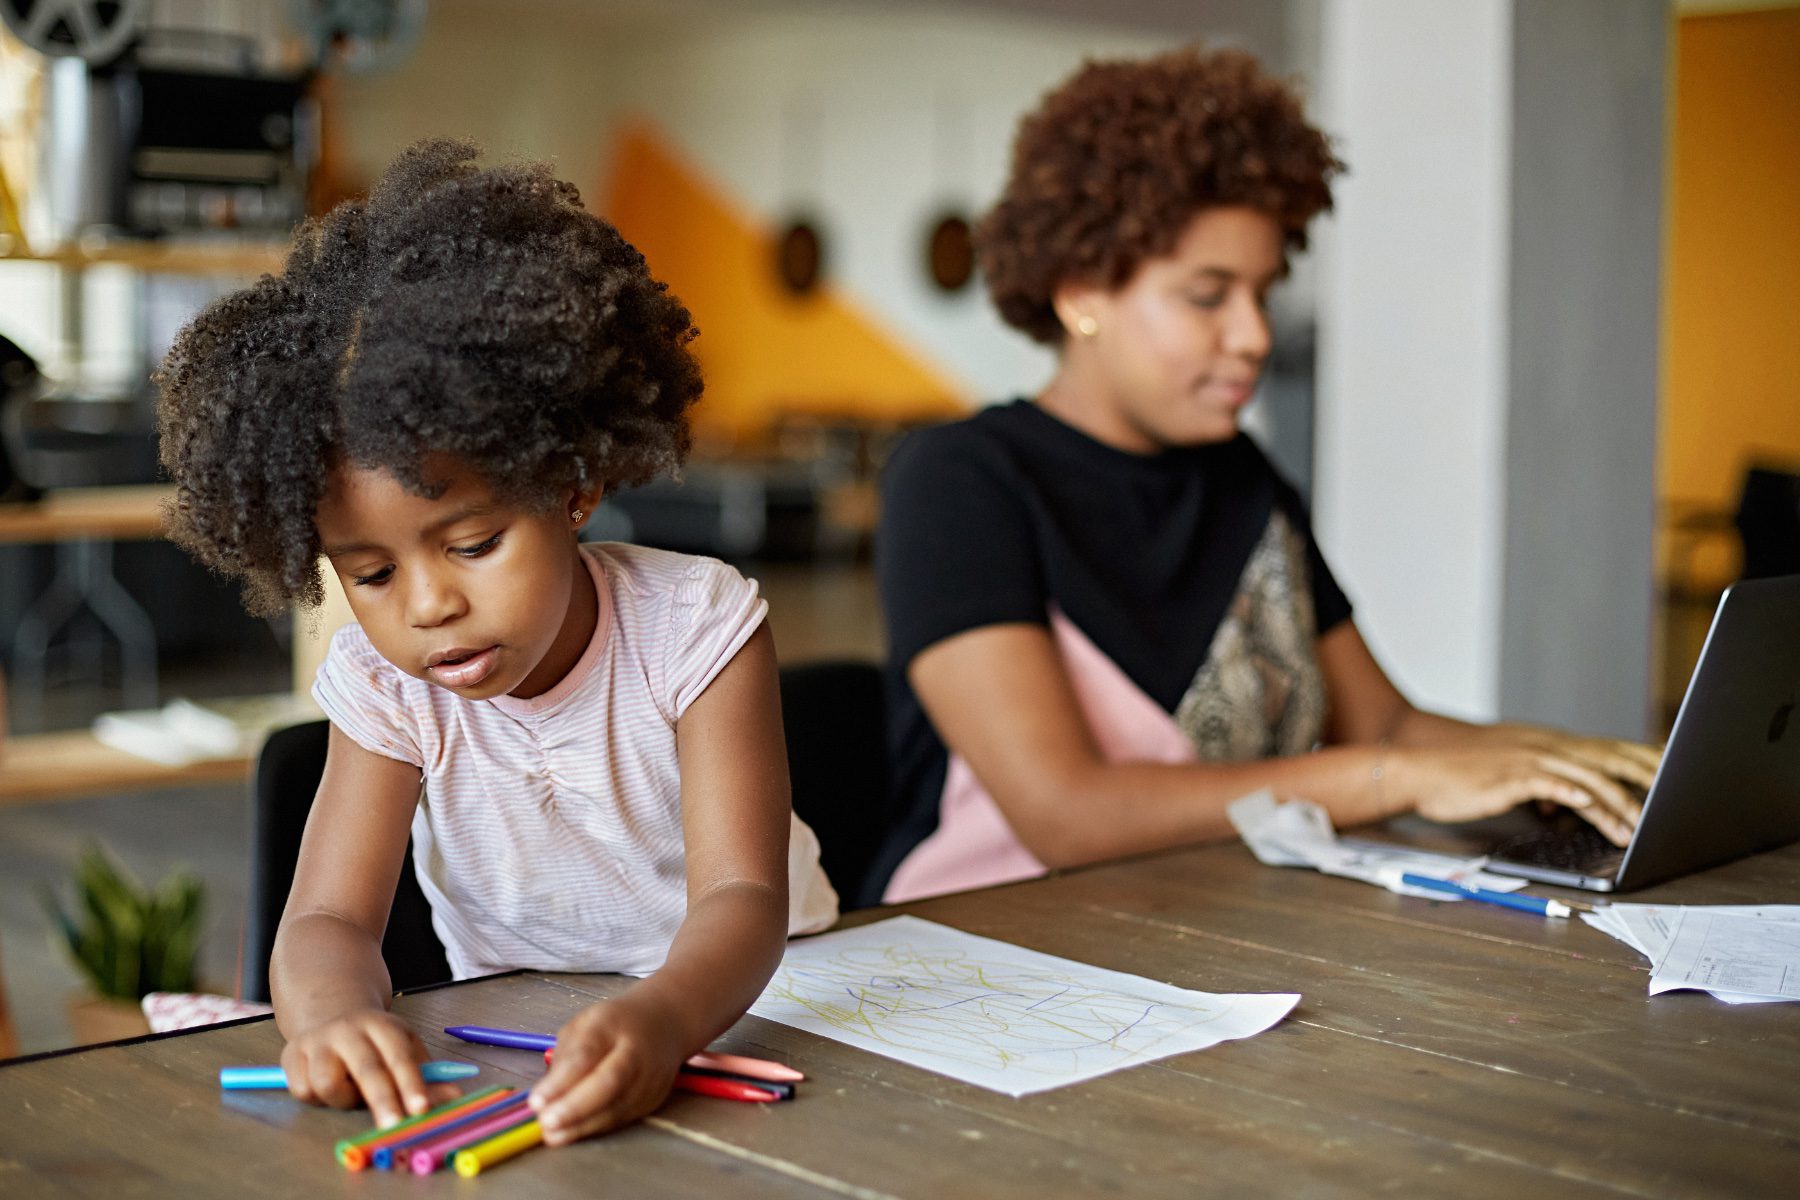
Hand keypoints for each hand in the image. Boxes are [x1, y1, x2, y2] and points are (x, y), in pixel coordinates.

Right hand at [280, 1009, 459, 1127]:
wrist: (330, 1015)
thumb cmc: (375, 1043)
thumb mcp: (405, 1049)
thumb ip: (427, 1076)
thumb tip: (455, 1097)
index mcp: (382, 1025)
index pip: (399, 1055)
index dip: (410, 1084)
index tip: (420, 1109)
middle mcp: (348, 1029)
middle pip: (366, 1069)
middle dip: (382, 1100)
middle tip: (394, 1126)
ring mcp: (317, 1041)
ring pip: (328, 1084)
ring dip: (342, 1099)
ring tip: (350, 1091)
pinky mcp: (291, 1055)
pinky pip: (304, 1091)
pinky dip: (317, 1098)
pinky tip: (325, 1083)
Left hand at [529, 997, 684, 1145]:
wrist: (667, 1022)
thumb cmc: (615, 1024)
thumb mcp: (585, 1024)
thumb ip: (565, 1056)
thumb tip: (545, 1095)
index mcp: (611, 1025)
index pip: (586, 1055)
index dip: (560, 1081)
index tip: (536, 1100)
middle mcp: (635, 1051)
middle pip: (609, 1082)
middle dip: (575, 1107)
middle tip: (547, 1122)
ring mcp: (649, 1077)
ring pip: (616, 1107)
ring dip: (582, 1125)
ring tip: (553, 1135)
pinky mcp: (654, 1098)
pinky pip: (622, 1117)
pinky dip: (596, 1128)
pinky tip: (574, 1133)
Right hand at [1398, 733, 1657, 845]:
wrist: (1419, 767)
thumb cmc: (1461, 774)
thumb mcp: (1511, 773)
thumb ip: (1546, 785)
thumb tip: (1571, 803)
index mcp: (1549, 744)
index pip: (1607, 749)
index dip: (1643, 760)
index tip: (1674, 773)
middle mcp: (1544, 746)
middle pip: (1606, 760)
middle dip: (1644, 780)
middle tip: (1676, 800)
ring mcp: (1527, 759)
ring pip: (1585, 777)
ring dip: (1615, 803)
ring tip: (1638, 827)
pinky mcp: (1508, 776)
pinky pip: (1547, 783)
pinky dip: (1571, 793)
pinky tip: (1588, 804)